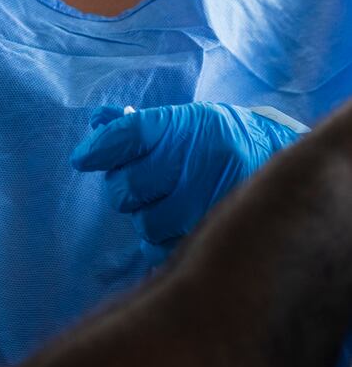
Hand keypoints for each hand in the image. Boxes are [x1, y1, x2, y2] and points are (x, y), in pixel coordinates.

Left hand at [71, 102, 301, 263]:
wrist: (282, 164)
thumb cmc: (218, 140)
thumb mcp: (183, 120)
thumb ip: (136, 124)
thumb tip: (97, 120)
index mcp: (183, 127)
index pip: (125, 136)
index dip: (98, 148)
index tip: (83, 159)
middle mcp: (195, 162)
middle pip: (126, 185)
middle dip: (123, 185)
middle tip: (138, 182)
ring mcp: (206, 203)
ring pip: (145, 221)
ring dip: (146, 214)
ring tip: (165, 201)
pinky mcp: (215, 236)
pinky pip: (164, 246)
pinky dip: (161, 238)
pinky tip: (175, 222)